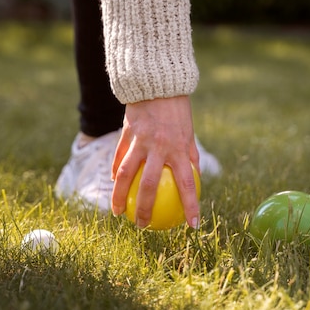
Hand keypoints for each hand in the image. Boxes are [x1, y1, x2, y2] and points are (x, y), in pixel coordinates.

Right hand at [111, 95, 200, 228]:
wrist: (157, 83)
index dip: (190, 205)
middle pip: (149, 186)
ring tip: (118, 213)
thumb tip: (195, 177)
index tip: (192, 225)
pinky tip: (113, 185)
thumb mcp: (189, 132)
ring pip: (125, 175)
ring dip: (120, 197)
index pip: (187, 184)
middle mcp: (159, 147)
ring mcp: (140, 140)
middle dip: (145, 209)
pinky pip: (119, 157)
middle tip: (143, 226)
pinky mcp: (126, 133)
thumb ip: (190, 155)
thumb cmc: (177, 110)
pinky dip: (115, 172)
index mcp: (179, 149)